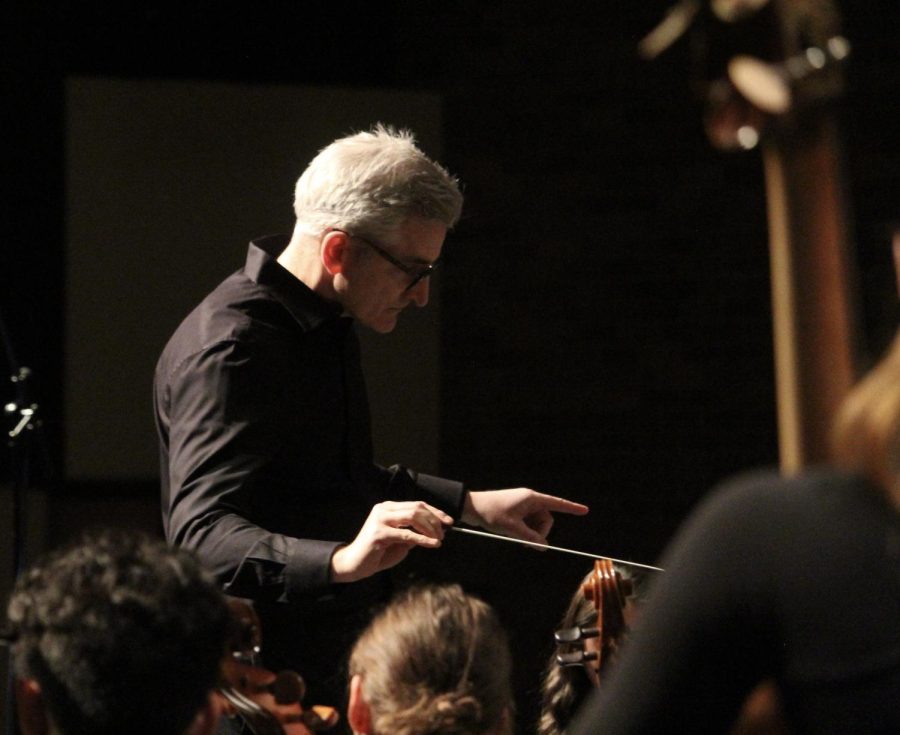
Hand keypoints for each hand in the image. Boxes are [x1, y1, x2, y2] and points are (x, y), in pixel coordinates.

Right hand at [330, 501, 453, 582]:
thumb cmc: (378, 553)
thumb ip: (413, 533)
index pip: (417, 505)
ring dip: (430, 528)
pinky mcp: (379, 533)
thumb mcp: (399, 541)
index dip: (435, 512)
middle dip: (434, 520)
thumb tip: (433, 529)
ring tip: (439, 539)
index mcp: (388, 507)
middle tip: (444, 533)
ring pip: (413, 517)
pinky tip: (433, 544)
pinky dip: (423, 539)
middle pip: (417, 508)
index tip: (449, 521)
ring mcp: (380, 520)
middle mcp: (384, 509)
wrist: (355, 564)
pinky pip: (407, 535)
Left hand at [462, 488, 588, 544]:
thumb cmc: (491, 513)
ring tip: (517, 539)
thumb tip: (545, 546)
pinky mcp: (516, 511)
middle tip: (527, 544)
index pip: (556, 503)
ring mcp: (522, 505)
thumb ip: (530, 538)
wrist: (471, 507)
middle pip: (546, 519)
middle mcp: (529, 500)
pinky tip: (513, 535)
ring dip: (531, 534)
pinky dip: (525, 531)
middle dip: (540, 533)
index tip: (585, 511)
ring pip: (536, 523)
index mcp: (531, 498)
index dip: (571, 508)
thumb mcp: (512, 528)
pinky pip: (528, 523)